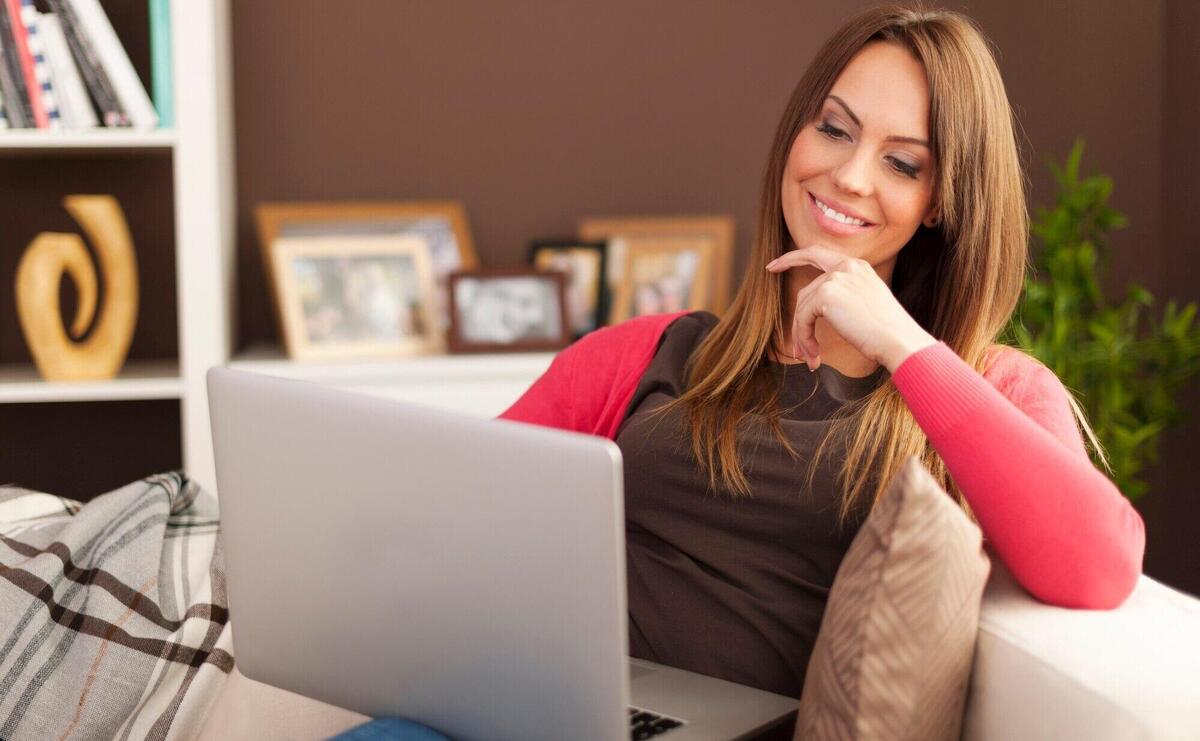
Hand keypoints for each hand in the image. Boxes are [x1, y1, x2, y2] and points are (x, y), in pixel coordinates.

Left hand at [765, 245, 937, 371]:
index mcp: (857, 266)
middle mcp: (846, 266)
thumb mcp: (864, 304)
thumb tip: (808, 310)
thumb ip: (840, 297)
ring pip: (802, 309)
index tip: (772, 266)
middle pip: (806, 293)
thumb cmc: (886, 331)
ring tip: (810, 357)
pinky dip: (804, 338)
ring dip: (803, 336)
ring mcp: (836, 278)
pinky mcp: (826, 294)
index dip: (791, 257)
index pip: (816, 253)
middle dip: (799, 322)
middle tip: (798, 349)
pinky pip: (803, 318)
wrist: (898, 340)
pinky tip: (814, 355)